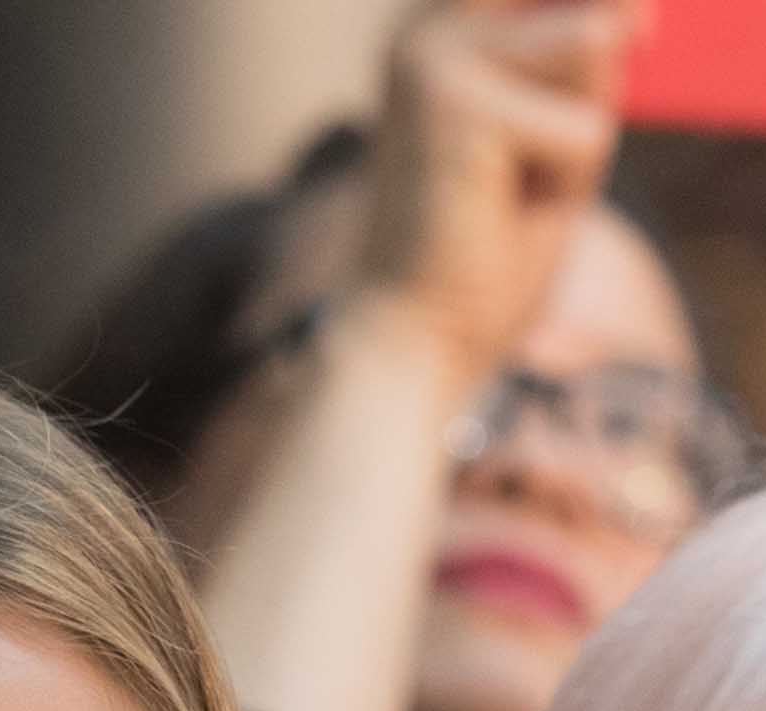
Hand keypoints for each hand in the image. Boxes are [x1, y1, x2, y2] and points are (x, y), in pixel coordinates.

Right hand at [355, 0, 649, 392]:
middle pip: (597, 19)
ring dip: (578, 144)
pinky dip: (567, 188)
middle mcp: (427, 27)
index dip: (598, 37)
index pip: (571, 3)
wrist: (411, 347)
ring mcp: (435, 57)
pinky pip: (586, 131)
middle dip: (585, 109)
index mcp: (442, 26)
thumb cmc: (481, 257)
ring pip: (597, 52)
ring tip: (507, 198)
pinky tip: (495, 220)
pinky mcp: (457, 104)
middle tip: (511, 187)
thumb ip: (591, 54)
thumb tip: (629, 11)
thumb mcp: (558, 131)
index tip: (560, 121)